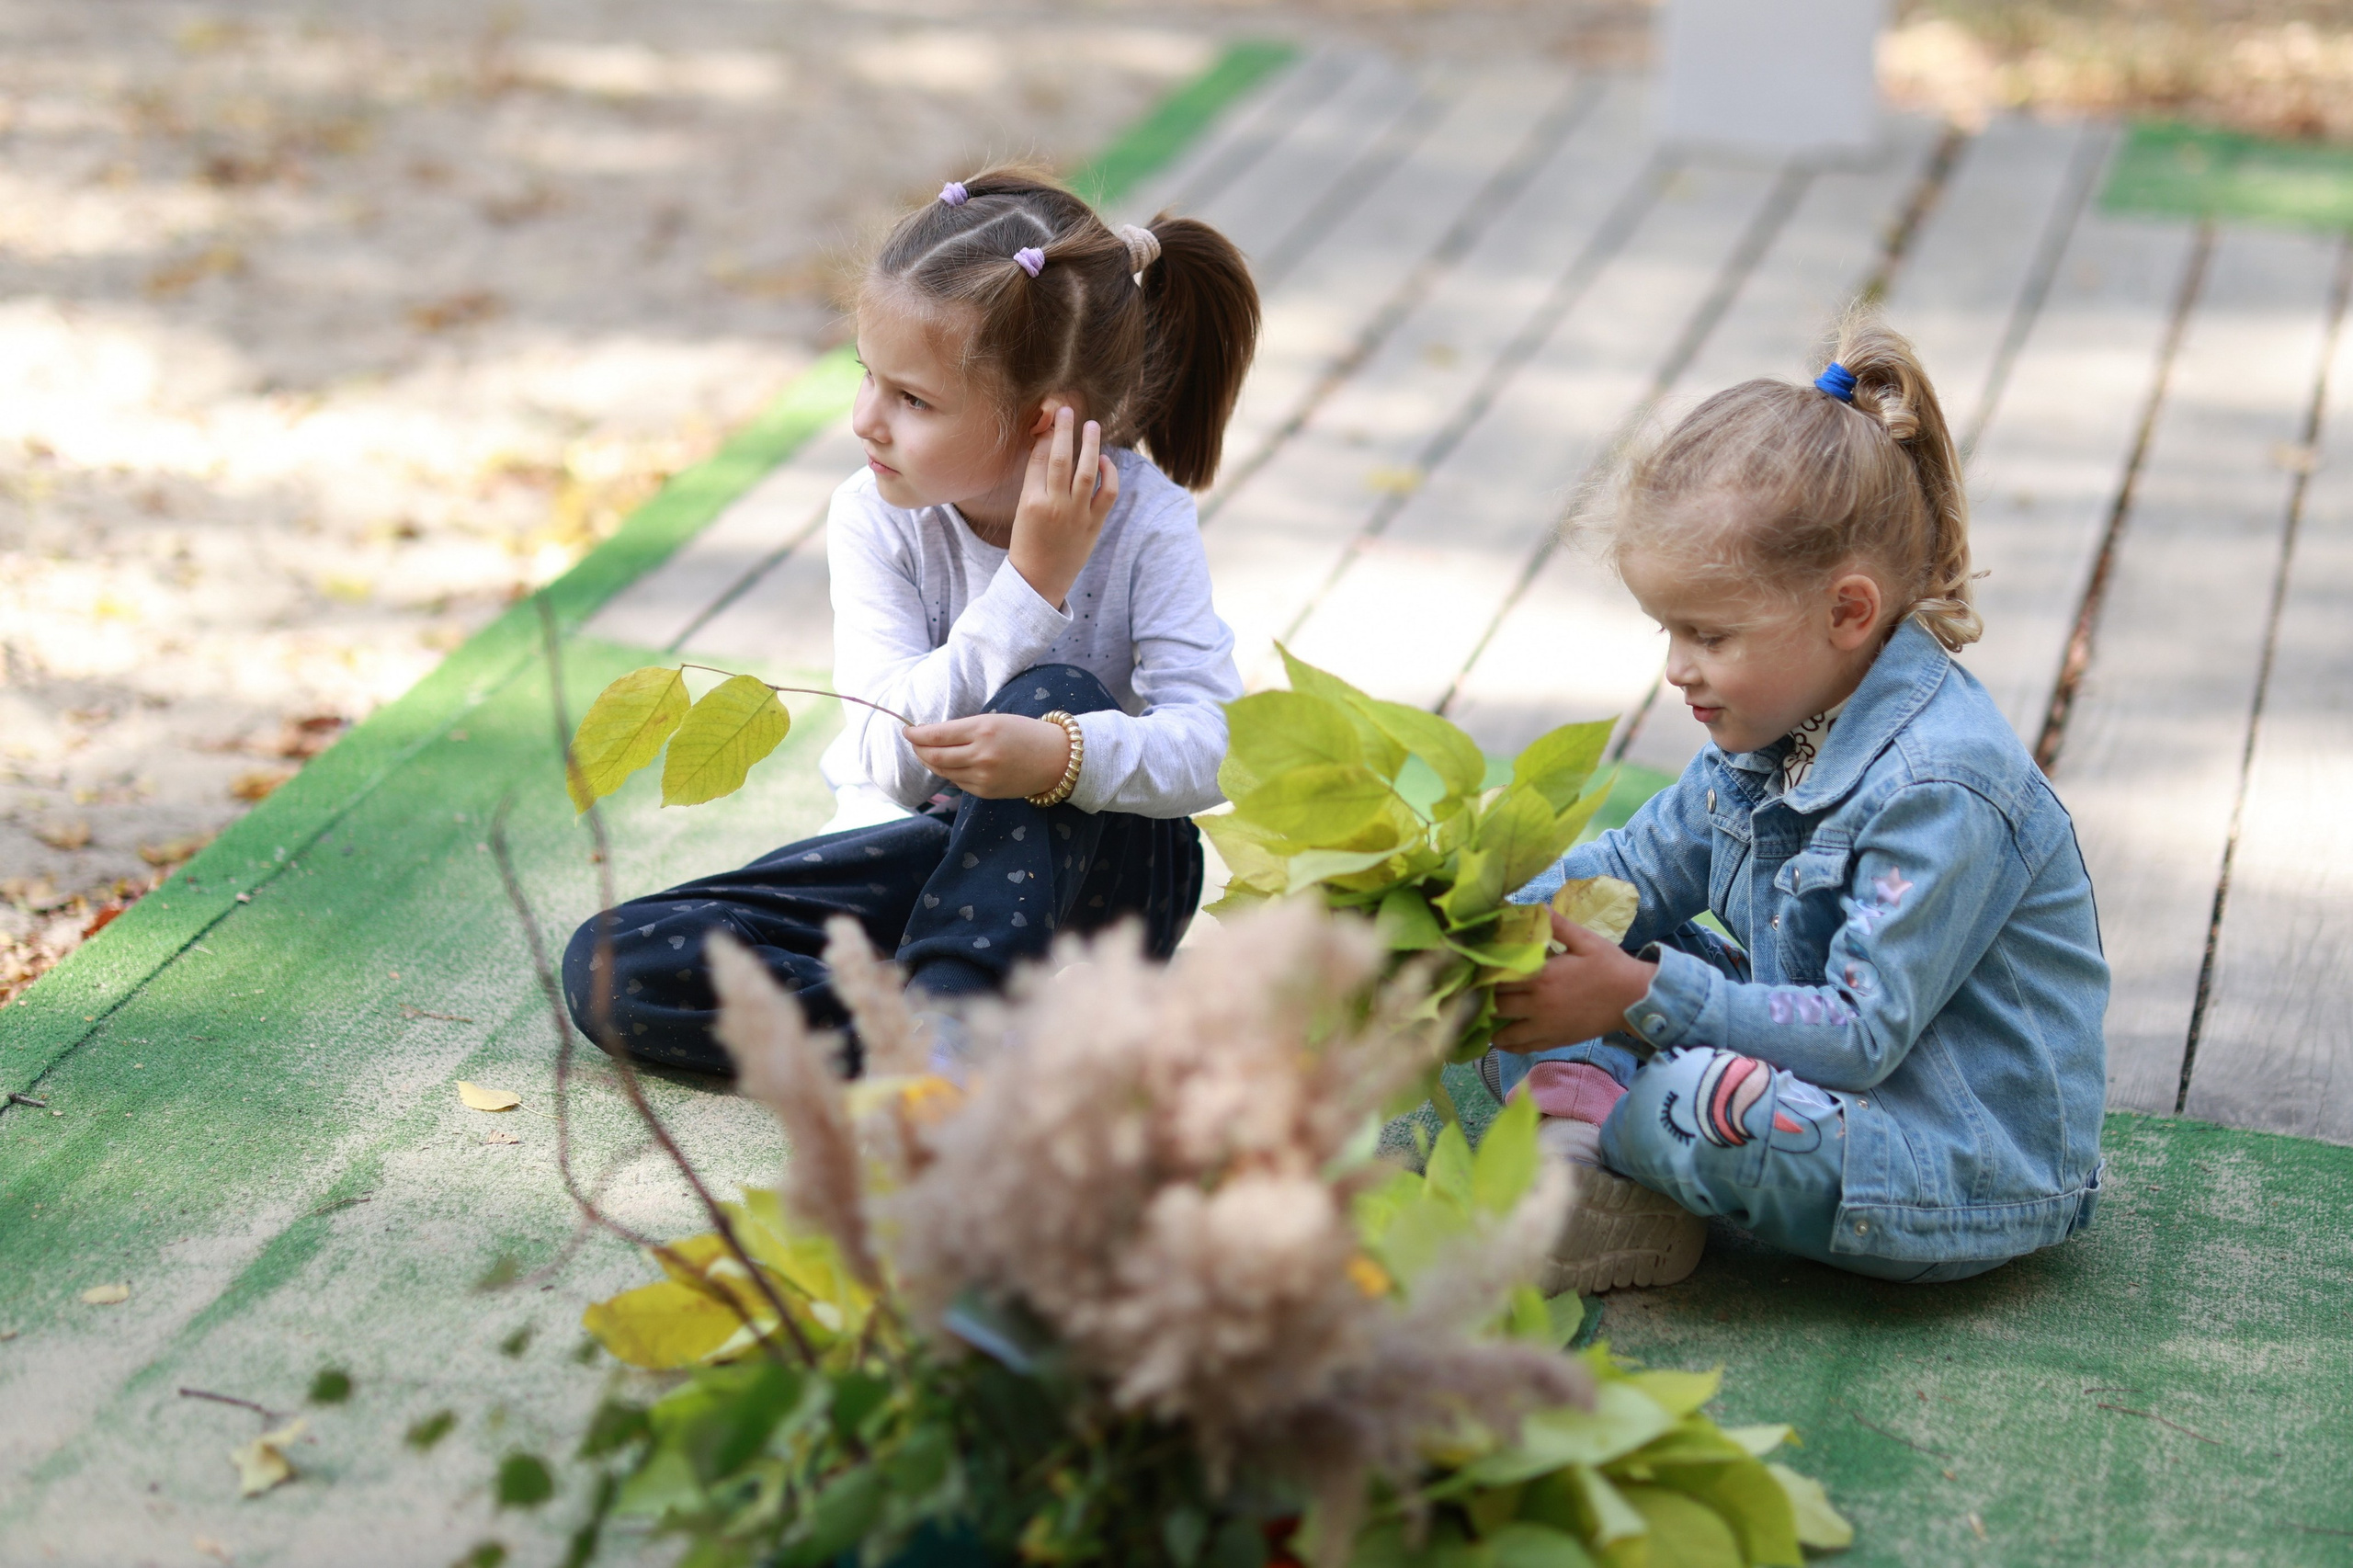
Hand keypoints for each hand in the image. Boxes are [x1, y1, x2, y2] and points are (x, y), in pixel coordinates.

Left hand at [904, 714, 1070, 799]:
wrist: (1057, 759)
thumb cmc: (1025, 733)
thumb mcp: (994, 721)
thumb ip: (964, 729)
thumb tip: (931, 736)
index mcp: (983, 729)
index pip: (937, 734)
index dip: (916, 734)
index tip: (907, 731)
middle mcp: (981, 754)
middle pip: (934, 756)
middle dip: (918, 749)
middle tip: (913, 742)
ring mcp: (983, 776)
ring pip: (943, 771)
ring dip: (931, 762)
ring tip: (926, 753)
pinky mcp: (986, 792)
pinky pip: (958, 782)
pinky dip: (949, 773)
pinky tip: (949, 764)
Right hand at [1009, 404, 1117, 609]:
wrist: (1039, 579)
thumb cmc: (1028, 541)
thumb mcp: (1022, 509)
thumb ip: (1035, 481)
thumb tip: (1048, 447)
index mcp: (1030, 500)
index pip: (1040, 458)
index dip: (1047, 435)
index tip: (1052, 419)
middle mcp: (1054, 505)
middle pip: (1061, 458)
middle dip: (1065, 430)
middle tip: (1067, 410)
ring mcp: (1076, 515)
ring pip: (1086, 471)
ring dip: (1090, 445)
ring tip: (1092, 425)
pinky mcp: (1094, 525)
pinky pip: (1106, 493)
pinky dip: (1109, 473)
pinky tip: (1104, 460)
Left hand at [1490, 912, 1658, 1051]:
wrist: (1635, 999)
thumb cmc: (1610, 966)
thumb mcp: (1585, 940)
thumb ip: (1557, 924)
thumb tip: (1535, 907)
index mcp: (1542, 977)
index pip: (1499, 978)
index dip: (1485, 974)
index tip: (1478, 968)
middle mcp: (1538, 1005)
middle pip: (1496, 1005)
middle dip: (1485, 998)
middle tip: (1478, 990)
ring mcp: (1546, 1027)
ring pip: (1504, 1033)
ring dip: (1492, 1024)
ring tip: (1486, 1013)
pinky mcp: (1554, 1041)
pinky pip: (1522, 1048)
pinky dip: (1508, 1044)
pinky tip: (1501, 1036)